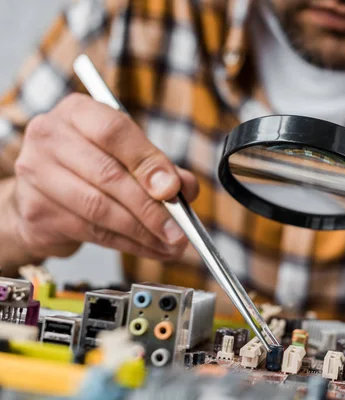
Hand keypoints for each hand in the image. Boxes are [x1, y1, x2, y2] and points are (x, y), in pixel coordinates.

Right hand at [11, 94, 198, 260]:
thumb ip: (161, 166)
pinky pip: (91, 232)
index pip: (114, 131)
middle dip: (150, 207)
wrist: (41, 192)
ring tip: (170, 243)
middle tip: (179, 229)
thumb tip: (186, 188)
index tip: (173, 189)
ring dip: (141, 231)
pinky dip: (127, 244)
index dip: (147, 161)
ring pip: (98, 208)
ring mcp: (36, 173)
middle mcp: (49, 136)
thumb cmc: (92, 166)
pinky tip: (150, 248)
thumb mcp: (127, 154)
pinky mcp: (35, 210)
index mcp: (77, 112)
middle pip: (107, 174)